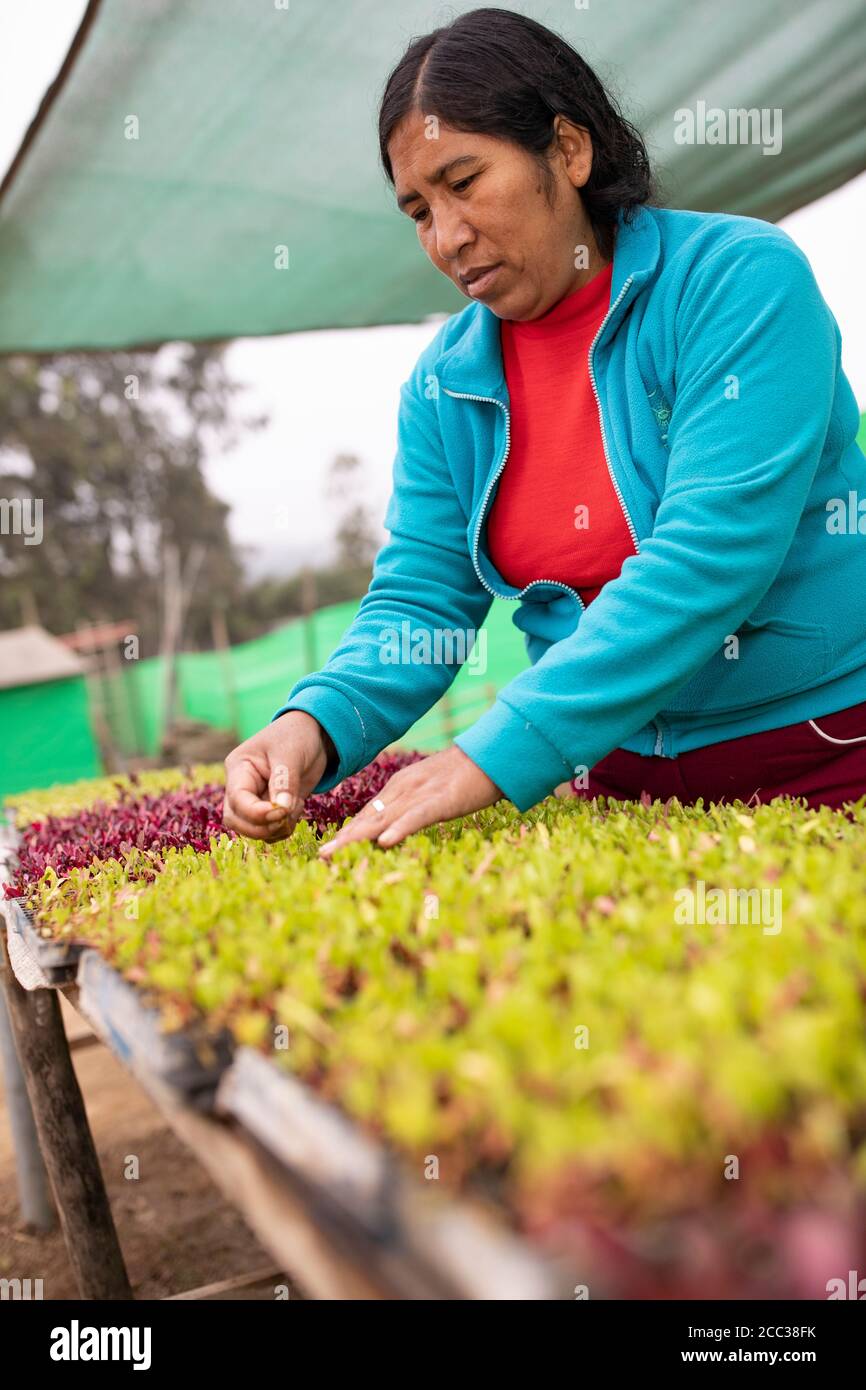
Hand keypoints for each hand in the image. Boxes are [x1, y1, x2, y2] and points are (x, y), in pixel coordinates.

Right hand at [223, 710, 332, 840]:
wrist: (312, 736)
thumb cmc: (296, 736)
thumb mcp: (290, 754)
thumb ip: (285, 781)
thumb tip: (281, 810)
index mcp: (239, 768)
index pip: (237, 799)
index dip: (256, 813)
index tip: (281, 812)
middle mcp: (241, 787)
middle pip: (237, 820)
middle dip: (262, 827)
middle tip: (287, 816)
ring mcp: (255, 800)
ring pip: (253, 829)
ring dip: (276, 828)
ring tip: (297, 805)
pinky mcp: (269, 809)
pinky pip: (270, 831)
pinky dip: (284, 828)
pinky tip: (297, 806)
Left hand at [318, 744, 502, 856]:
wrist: (490, 755)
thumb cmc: (464, 777)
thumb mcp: (430, 793)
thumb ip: (410, 809)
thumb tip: (391, 832)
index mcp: (400, 789)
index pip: (368, 815)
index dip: (347, 834)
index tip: (328, 851)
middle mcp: (403, 791)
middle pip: (369, 819)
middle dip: (344, 839)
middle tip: (320, 857)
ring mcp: (421, 795)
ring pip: (384, 820)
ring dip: (357, 838)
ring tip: (334, 854)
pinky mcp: (441, 801)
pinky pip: (417, 817)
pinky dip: (400, 830)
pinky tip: (384, 843)